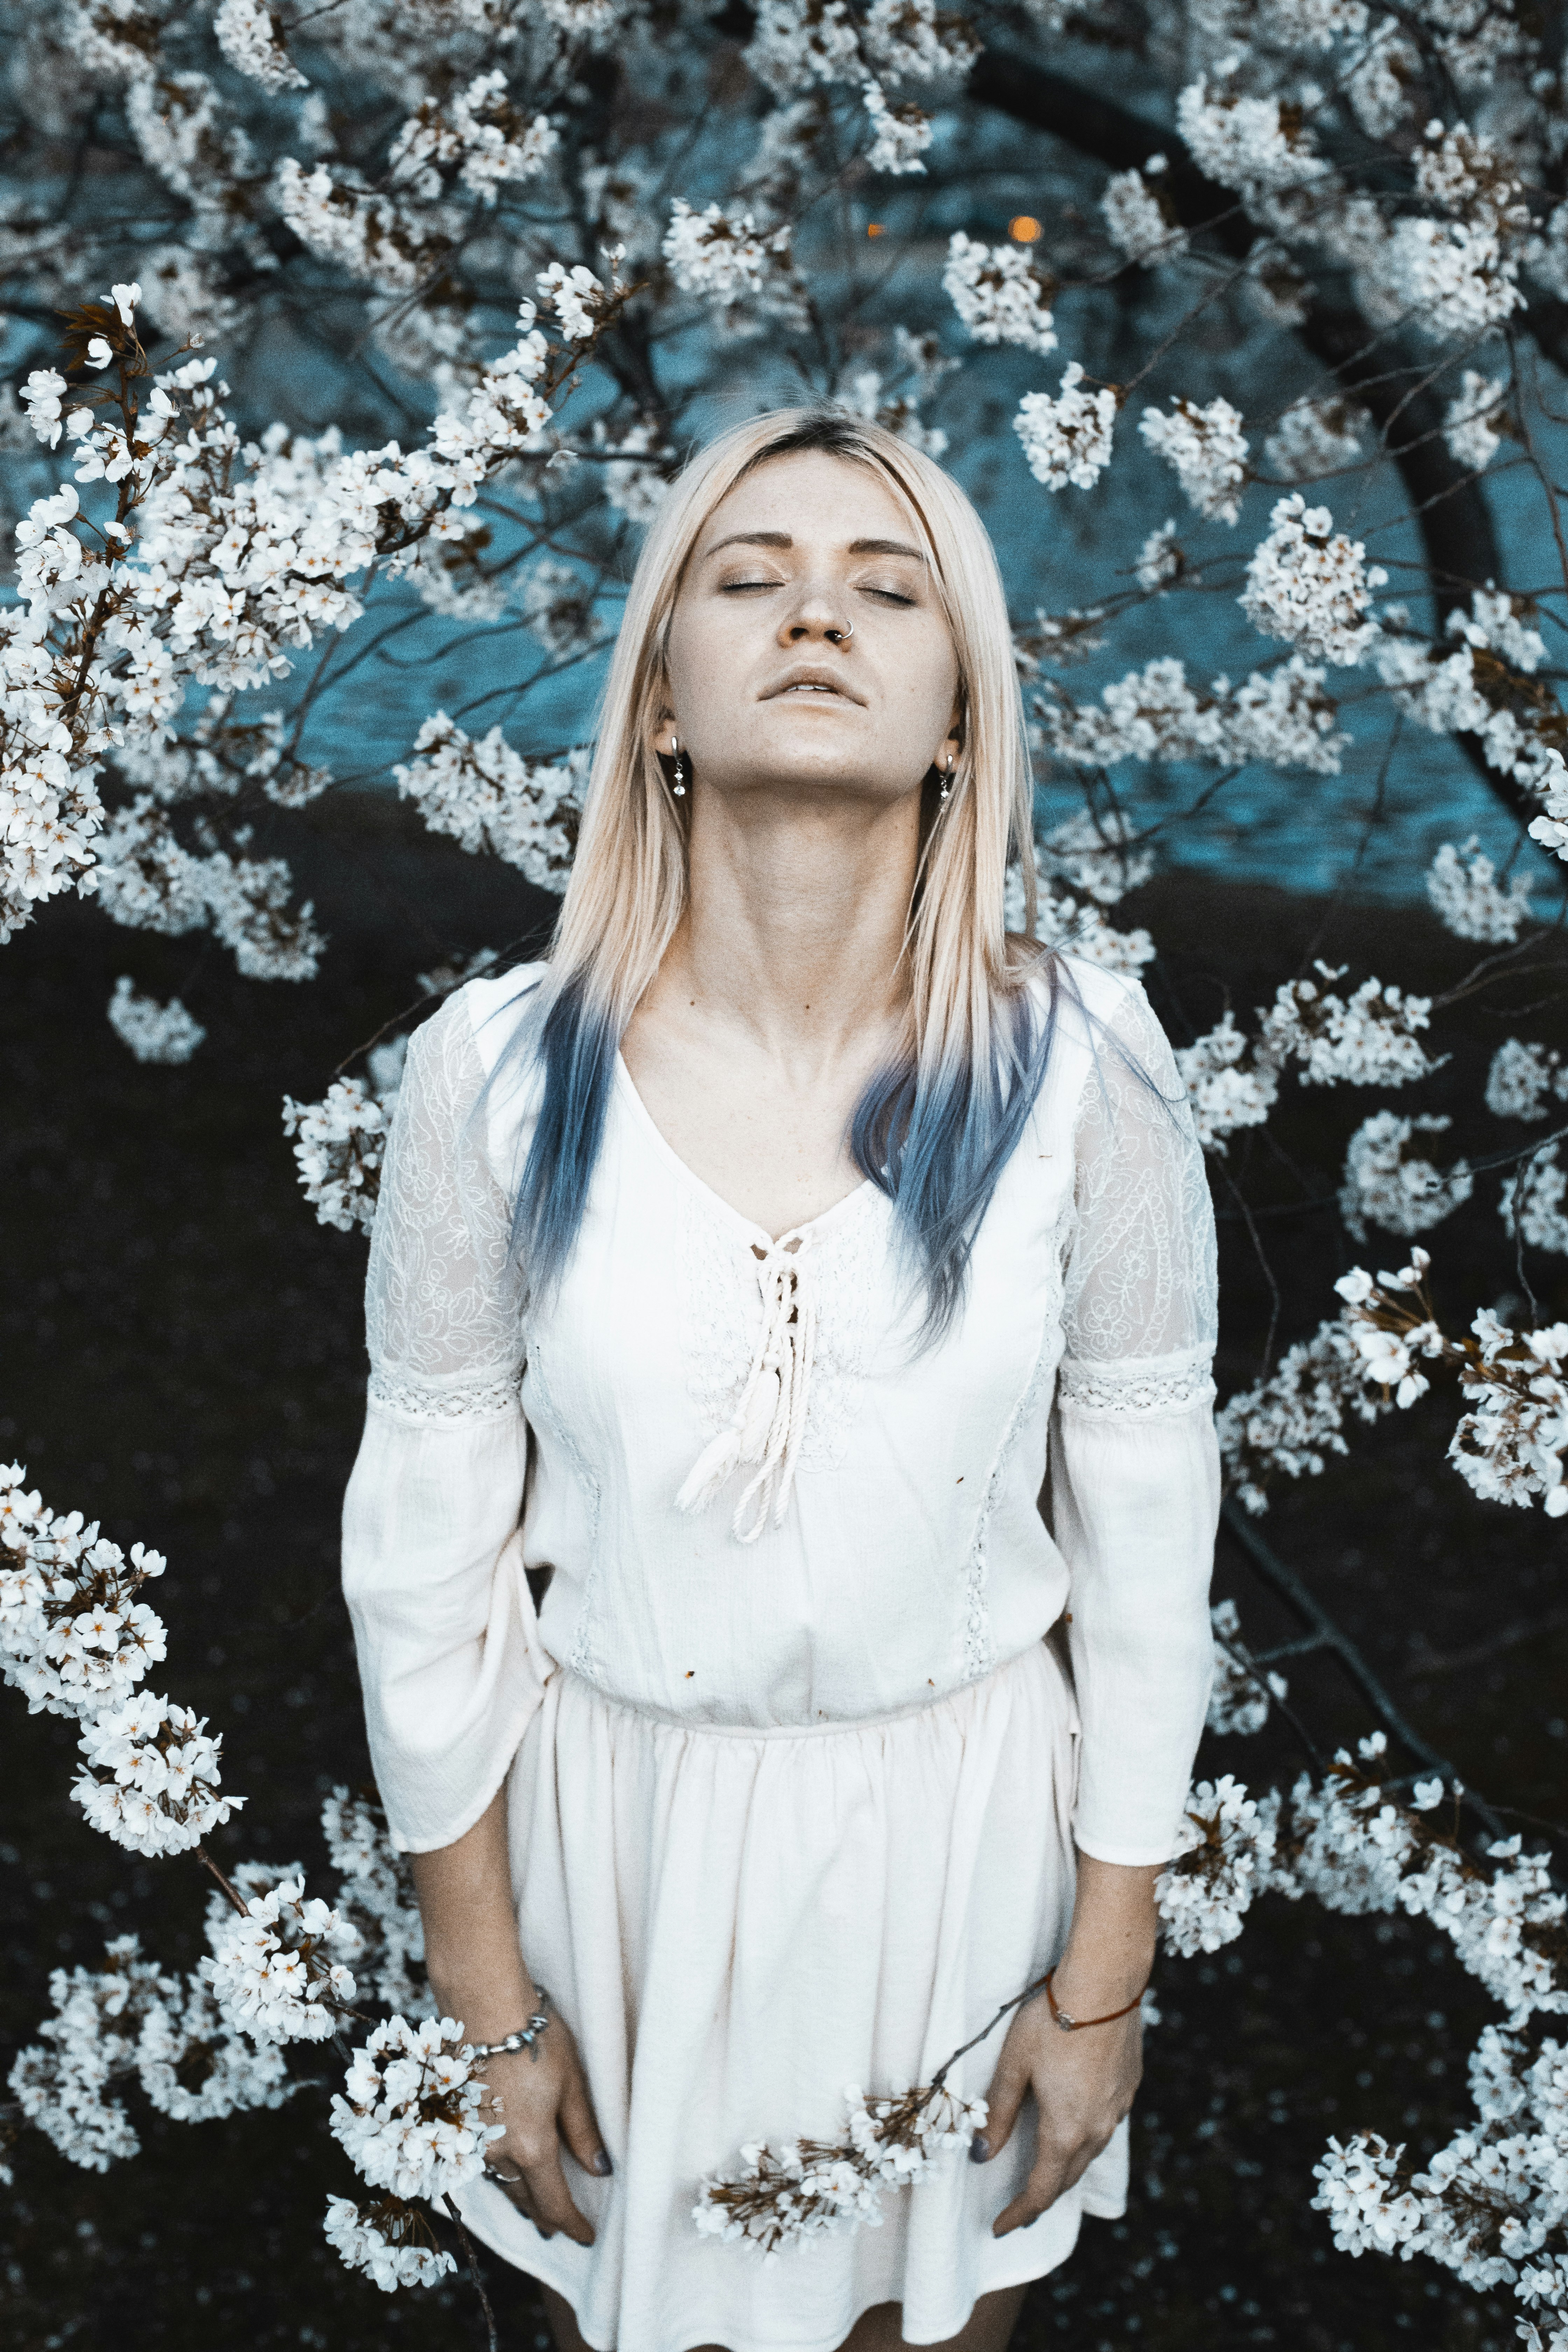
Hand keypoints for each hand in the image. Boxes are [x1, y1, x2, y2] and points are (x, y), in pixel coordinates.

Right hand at [470, 2007, 610, 2245]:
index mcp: (531, 2145)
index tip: (587, 2237)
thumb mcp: (571, 2082)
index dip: (571, 2225)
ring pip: (501, 2182)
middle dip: (545, 2217)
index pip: (554, 2202)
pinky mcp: (459, 2121)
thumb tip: (600, 2170)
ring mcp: (474, 2137)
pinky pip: (483, 2162)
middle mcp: (498, 2150)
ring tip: (536, 2208)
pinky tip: (507, 2171)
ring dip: (521, 2198)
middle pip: (525, 2199)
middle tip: (561, 2229)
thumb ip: (584, 2131)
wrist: (483, 2005)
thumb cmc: (534, 2038)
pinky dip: (500, 2174)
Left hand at [974, 1987, 1141, 2236]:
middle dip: (1042, 2198)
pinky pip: (1104, 2127)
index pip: (1041, 2190)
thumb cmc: (1052, 2021)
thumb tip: (981, 2155)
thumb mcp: (1014, 2065)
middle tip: (1020, 2211)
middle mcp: (1097, 2129)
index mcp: (1066, 2130)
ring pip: (1089, 2155)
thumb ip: (998, 2112)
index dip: (1019, 2213)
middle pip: (1067, 2178)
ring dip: (1065, 2171)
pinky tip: (1075, 2129)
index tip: (1000, 2228)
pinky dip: (1085, 2141)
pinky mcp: (1128, 2087)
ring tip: (1046, 2176)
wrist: (1105, 1985)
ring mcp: (1118, 2109)